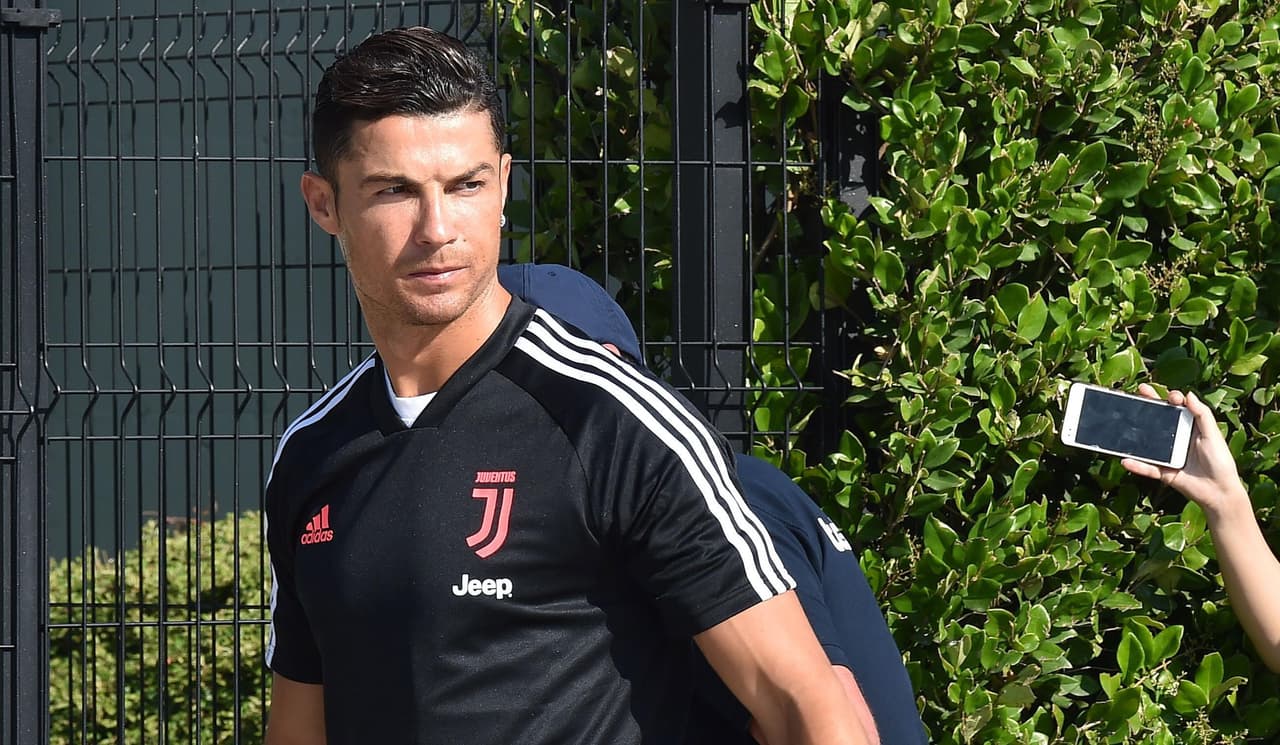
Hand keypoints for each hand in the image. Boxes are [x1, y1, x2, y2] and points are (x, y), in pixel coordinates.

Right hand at [1120, 384, 1246, 518]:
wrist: (1219, 492)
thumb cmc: (1220, 462)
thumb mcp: (1213, 435)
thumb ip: (1202, 415)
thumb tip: (1189, 394)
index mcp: (1191, 429)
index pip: (1178, 409)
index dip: (1172, 399)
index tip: (1170, 395)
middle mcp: (1177, 440)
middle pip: (1160, 420)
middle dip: (1149, 405)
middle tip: (1140, 391)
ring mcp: (1168, 455)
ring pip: (1149, 442)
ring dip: (1136, 433)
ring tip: (1125, 420)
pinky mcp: (1163, 472)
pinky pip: (1147, 468)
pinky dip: (1136, 465)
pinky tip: (1126, 460)